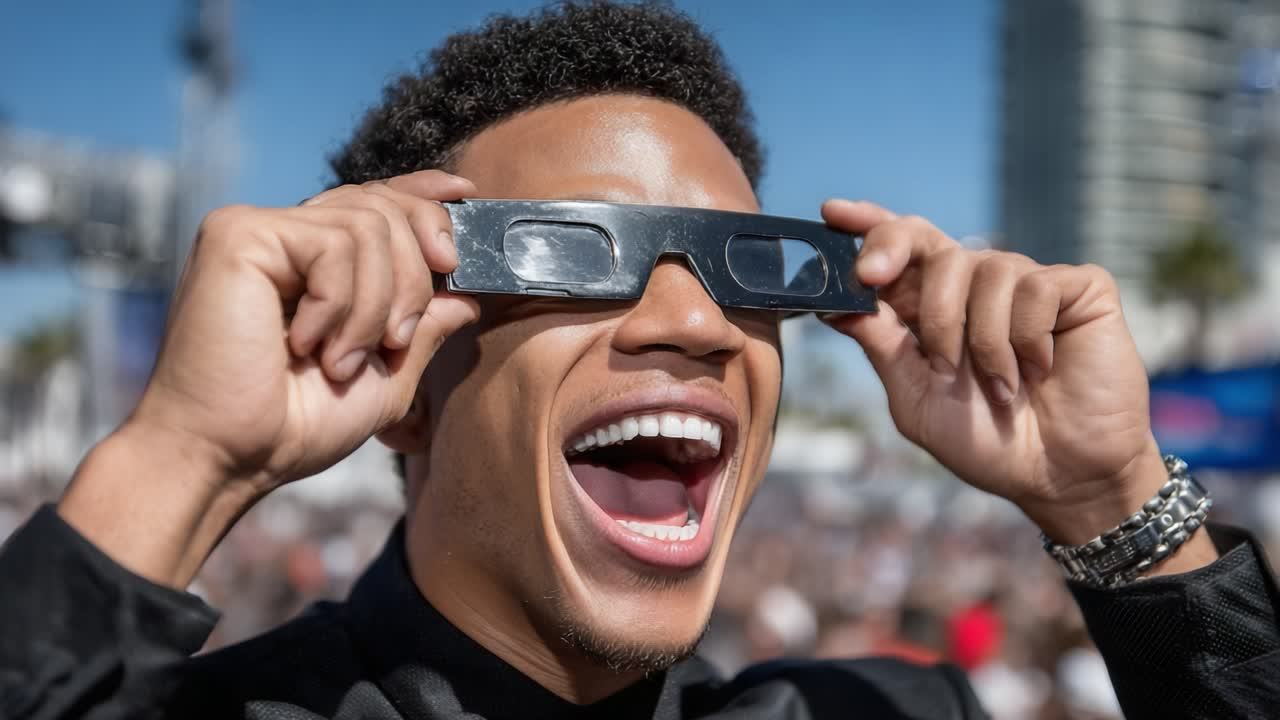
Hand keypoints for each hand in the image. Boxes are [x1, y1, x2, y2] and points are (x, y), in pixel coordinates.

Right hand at [59, 171, 478, 585]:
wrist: (227, 457)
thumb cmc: (292, 427)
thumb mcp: (385, 379)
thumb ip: (422, 331)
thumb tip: (466, 296)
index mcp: (314, 264)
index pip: (375, 202)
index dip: (423, 195)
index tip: (465, 193)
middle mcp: (284, 237)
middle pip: (385, 207)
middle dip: (414, 278)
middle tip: (395, 339)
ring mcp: (258, 230)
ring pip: (368, 226)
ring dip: (374, 306)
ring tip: (341, 359)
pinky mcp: (238, 234)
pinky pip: (333, 244)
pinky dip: (339, 303)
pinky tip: (305, 344)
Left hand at [821, 199, 1168, 543]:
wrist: (1060, 476)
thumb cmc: (987, 443)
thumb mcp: (917, 399)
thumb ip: (883, 347)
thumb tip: (836, 303)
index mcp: (930, 308)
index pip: (898, 250)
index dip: (868, 225)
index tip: (834, 213)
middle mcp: (975, 286)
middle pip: (927, 242)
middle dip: (905, 272)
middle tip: (899, 312)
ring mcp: (1027, 282)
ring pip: (982, 269)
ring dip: (981, 340)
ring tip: (1000, 389)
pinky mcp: (1077, 288)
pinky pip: (1036, 287)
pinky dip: (1029, 337)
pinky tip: (1041, 369)